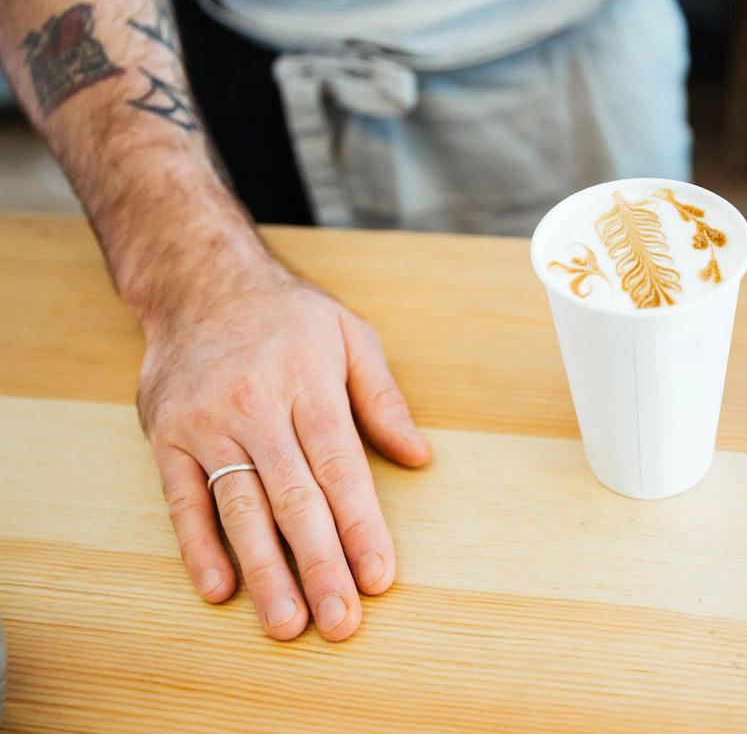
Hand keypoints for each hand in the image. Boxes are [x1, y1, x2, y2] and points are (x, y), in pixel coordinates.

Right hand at [138, 264, 431, 639]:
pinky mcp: (167, 438)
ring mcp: (207, 425)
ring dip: (264, 571)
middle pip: (294, 499)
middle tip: (340, 621)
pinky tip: (220, 589)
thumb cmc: (288, 315)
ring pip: (240, 508)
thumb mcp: (351, 335)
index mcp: (308, 384)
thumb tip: (420, 455)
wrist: (199, 281)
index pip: (340, 468)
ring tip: (287, 624)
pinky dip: (198, 547)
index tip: (379, 577)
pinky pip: (182, 501)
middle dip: (320, 565)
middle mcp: (256, 408)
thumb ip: (383, 399)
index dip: (361, 526)